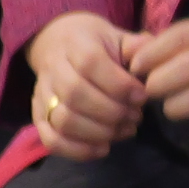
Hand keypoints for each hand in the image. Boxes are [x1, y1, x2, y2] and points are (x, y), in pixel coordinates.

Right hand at [26, 12, 145, 160]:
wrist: (58, 43)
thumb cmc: (98, 44)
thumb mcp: (119, 37)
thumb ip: (137, 48)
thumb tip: (151, 62)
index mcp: (76, 44)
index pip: (91, 64)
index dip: (119, 85)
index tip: (142, 96)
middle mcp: (53, 69)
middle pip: (75, 95)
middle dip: (112, 111)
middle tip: (136, 116)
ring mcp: (42, 94)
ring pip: (63, 120)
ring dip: (100, 132)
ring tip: (126, 129)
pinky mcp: (38, 116)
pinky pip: (50, 139)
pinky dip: (77, 150)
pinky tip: (103, 148)